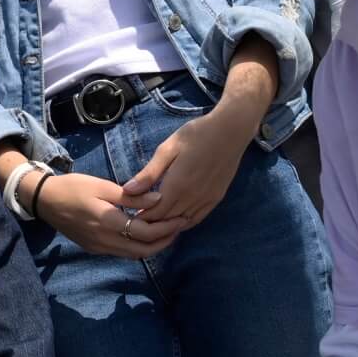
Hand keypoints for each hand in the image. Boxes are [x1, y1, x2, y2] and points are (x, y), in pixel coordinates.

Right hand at [37, 172, 178, 258]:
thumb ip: (131, 197)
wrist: (44, 200)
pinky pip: (121, 252)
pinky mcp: (94, 248)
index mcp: (108, 222)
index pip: (146, 233)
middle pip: (143, 250)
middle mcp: (105, 240)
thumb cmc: (73, 187)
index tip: (181, 218)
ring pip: (133, 255)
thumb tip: (159, 199)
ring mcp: (98, 247)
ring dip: (152, 246)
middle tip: (178, 228)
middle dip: (164, 241)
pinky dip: (137, 246)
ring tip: (166, 232)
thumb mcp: (102, 186)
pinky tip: (143, 234)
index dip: (167, 228)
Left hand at [121, 104, 255, 236]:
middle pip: (166, 220)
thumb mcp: (167, 149)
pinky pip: (197, 219)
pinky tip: (175, 220)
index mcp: (177, 186)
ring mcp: (206, 200)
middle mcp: (192, 198)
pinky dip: (184, 223)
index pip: (154, 213)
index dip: (140, 217)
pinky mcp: (216, 198)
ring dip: (166, 224)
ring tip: (153, 221)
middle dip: (151, 222)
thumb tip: (127, 190)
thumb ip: (149, 173)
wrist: (230, 131)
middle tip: (137, 219)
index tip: (129, 215)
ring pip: (181, 223)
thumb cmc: (195, 135)